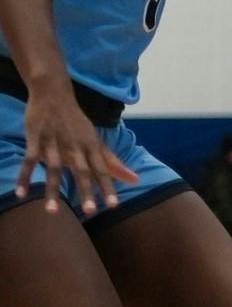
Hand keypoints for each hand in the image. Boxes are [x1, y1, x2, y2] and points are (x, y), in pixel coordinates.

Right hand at [15, 91, 136, 216]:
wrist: (54, 94)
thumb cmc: (77, 123)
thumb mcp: (96, 141)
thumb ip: (113, 162)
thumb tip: (135, 179)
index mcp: (91, 147)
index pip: (102, 169)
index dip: (108, 187)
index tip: (113, 205)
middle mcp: (75, 146)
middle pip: (82, 171)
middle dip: (86, 190)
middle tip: (90, 211)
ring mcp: (54, 143)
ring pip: (54, 169)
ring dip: (52, 190)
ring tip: (52, 212)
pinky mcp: (36, 139)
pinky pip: (29, 160)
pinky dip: (24, 176)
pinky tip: (21, 194)